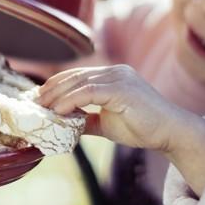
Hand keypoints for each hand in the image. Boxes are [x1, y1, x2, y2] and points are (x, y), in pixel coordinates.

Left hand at [37, 65, 204, 153]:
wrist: (170, 133)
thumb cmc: (142, 127)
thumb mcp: (107, 122)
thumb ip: (87, 119)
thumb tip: (65, 124)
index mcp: (112, 76)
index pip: (78, 75)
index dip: (56, 85)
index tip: (39, 98)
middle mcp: (115, 72)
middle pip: (75, 76)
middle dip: (51, 89)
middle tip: (34, 102)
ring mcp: (119, 78)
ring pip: (79, 83)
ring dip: (57, 96)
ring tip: (42, 108)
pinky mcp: (122, 89)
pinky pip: (89, 92)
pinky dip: (71, 101)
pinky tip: (58, 111)